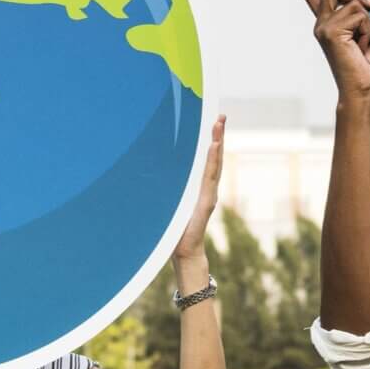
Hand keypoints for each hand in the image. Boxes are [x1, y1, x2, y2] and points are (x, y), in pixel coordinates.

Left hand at [173, 115, 226, 264]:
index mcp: (199, 188)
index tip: (213, 124)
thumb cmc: (176, 230)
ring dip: (217, 142)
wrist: (184, 251)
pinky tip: (214, 146)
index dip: (211, 142)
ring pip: (214, 163)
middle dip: (218, 136)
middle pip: (214, 157)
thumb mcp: (171, 204)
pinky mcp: (206, 201)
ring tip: (219, 125)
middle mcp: (207, 189)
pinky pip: (209, 177)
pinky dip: (212, 160)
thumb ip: (169, 191)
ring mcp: (208, 194)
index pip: (207, 160)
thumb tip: (148, 174)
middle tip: (221, 116)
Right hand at [295, 0, 369, 104]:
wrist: (362, 87)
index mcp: (327, 23)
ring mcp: (323, 27)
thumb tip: (365, 1)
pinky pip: (359, 15)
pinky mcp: (331, 32)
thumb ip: (361, 14)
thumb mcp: (366, 31)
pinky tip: (369, 45)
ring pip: (353, 3)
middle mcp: (321, 23)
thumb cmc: (366, 63)